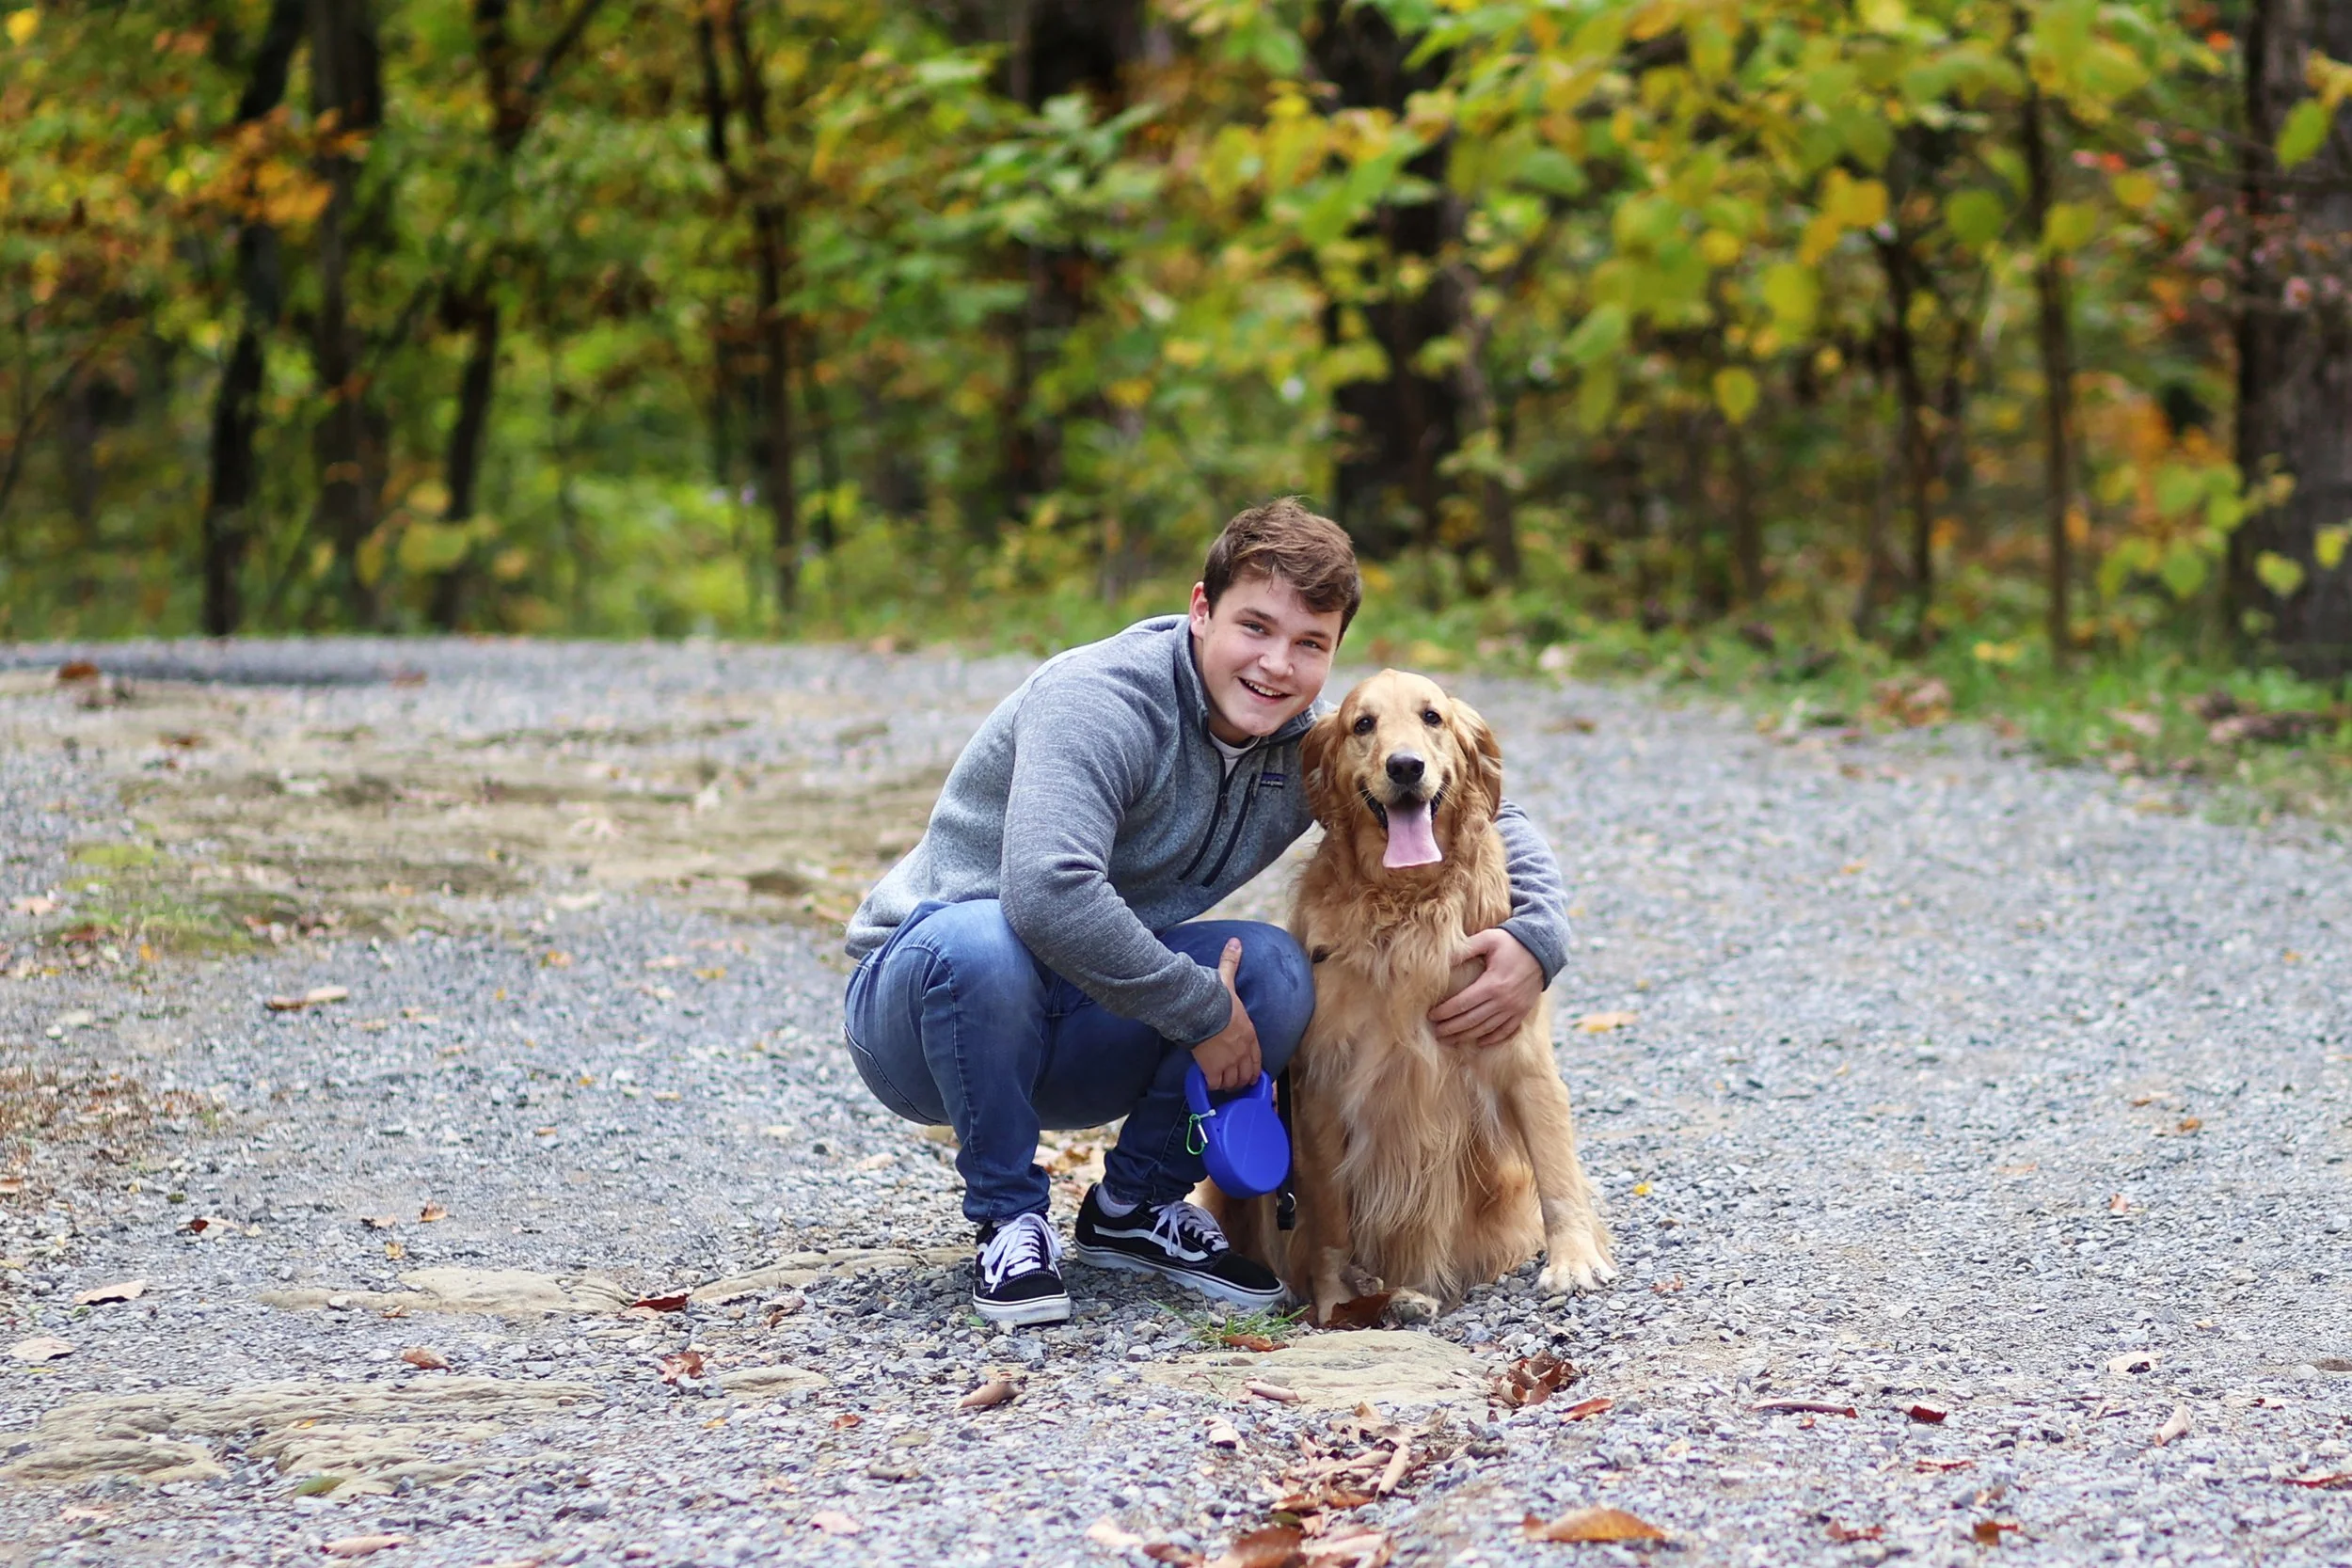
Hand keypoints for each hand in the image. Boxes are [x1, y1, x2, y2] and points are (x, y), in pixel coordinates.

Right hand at [1191, 937, 1262, 1090]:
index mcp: (1248, 1033)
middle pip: (1247, 1074)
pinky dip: (1212, 1084)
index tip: (1250, 1071)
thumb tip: (1235, 942)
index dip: (1253, 1067)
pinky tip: (1208, 1081)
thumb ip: (1232, 962)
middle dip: (1242, 1079)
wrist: (1200, 1011)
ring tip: (1222, 1083)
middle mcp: (1242, 1050)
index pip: (1256, 1056)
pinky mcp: (1213, 1069)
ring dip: (1228, 1084)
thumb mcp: (1226, 979)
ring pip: (1233, 1081)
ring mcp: (1229, 1061)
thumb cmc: (1215, 998)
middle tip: (1235, 1081)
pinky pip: (1215, 1083)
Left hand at [1428, 927, 1543, 1049]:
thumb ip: (1466, 948)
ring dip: (1466, 1036)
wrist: (1543, 948)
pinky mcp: (1522, 1011)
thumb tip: (1443, 959)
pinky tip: (1478, 1042)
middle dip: (1451, 1028)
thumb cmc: (1511, 941)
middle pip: (1471, 1020)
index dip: (1444, 1012)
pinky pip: (1505, 1030)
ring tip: (1449, 1040)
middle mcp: (1503, 1000)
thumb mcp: (1488, 938)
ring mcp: (1514, 1008)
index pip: (1462, 1004)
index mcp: (1492, 984)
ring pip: (1486, 1029)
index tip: (1431, 1016)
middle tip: (1435, 1033)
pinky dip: (1491, 1038)